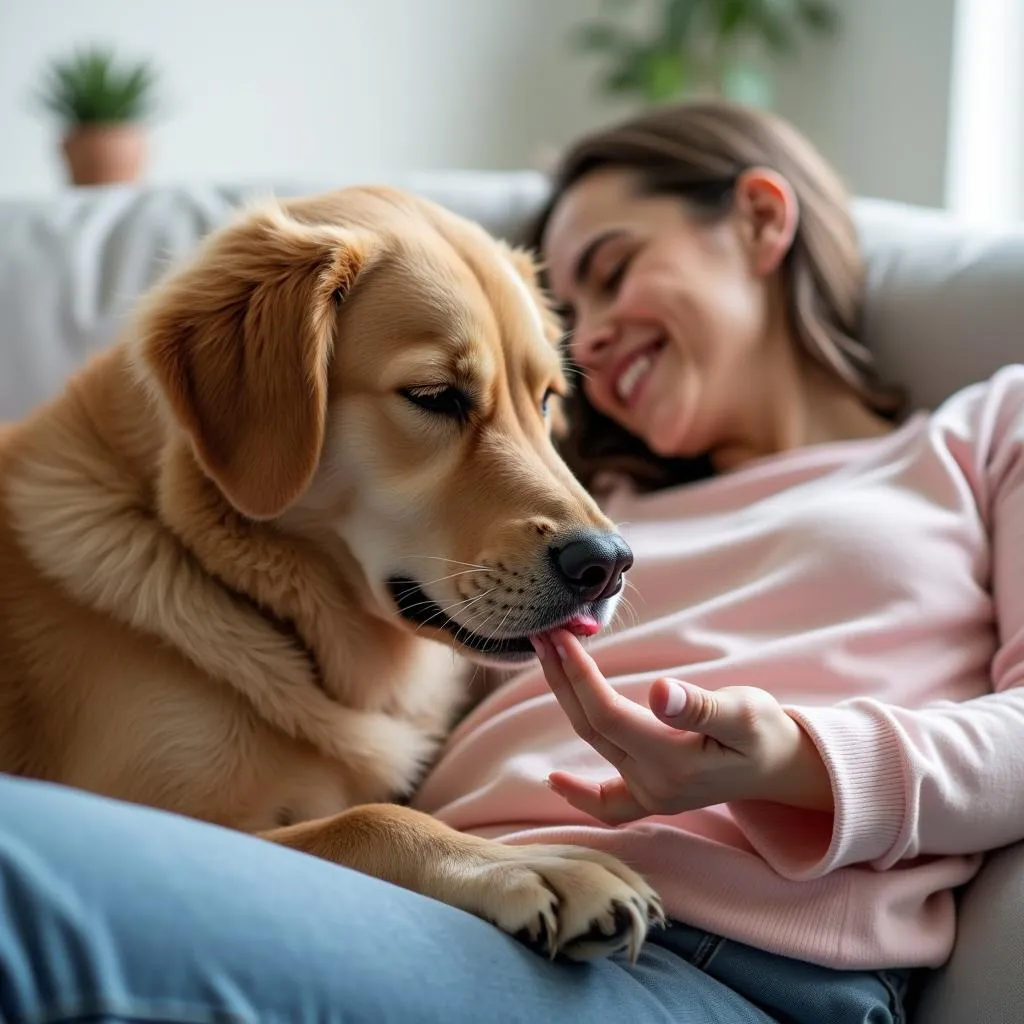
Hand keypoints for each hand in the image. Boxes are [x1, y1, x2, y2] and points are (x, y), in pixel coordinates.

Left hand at [531, 630, 833, 824]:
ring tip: (546, 658)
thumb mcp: (744, 711)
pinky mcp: (653, 795)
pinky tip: (554, 779)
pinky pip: (607, 803)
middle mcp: (653, 782)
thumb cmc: (767, 732)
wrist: (785, 767)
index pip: (607, 713)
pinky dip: (580, 793)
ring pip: (593, 742)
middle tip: (541, 634)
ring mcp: (651, 793)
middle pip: (590, 724)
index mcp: (672, 760)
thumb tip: (659, 693)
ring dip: (565, 699)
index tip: (562, 636)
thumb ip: (700, 706)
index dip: (579, 675)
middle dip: (562, 676)